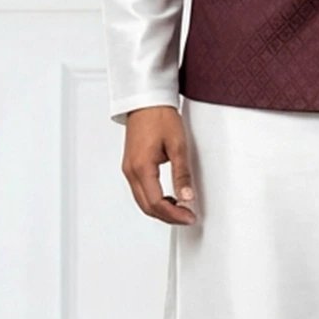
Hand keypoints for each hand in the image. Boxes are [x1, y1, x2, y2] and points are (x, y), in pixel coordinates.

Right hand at [121, 106, 197, 224]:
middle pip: (147, 207)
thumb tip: (187, 196)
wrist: (147, 101)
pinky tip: (168, 199)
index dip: (174, 214)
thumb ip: (182, 174)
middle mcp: (131, 171)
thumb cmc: (159, 116)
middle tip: (187, 217)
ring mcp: (128, 169)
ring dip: (160, 210)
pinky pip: (140, 191)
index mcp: (141, 167)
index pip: (156, 203)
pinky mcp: (131, 165)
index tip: (189, 217)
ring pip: (142, 201)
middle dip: (168, 216)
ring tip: (180, 210)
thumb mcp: (178, 145)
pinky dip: (153, 200)